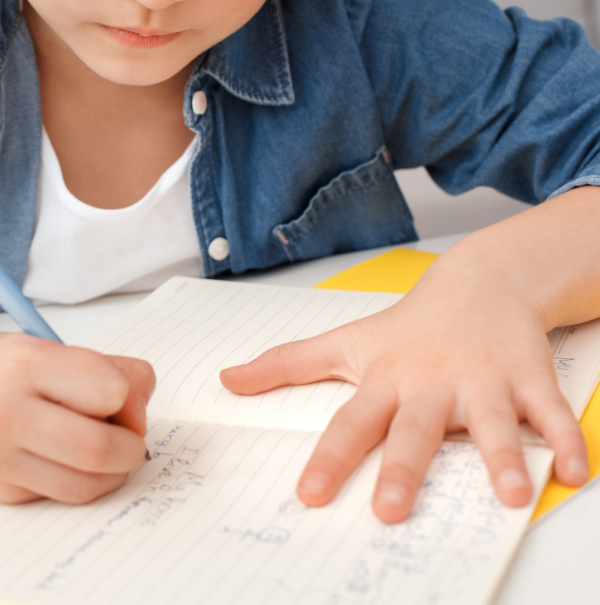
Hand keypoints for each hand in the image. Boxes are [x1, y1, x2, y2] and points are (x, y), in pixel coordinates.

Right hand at [0, 333, 154, 504]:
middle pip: (100, 447)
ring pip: (87, 484)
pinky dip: (79, 481)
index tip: (120, 395)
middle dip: (131, 445)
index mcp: (22, 362)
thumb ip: (105, 368)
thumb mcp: (44, 346)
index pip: (108, 389)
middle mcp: (2, 411)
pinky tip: (65, 458)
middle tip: (127, 435)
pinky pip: (62, 496)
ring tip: (102, 449)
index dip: (127, 396)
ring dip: (112, 471)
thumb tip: (141, 404)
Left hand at [220, 262, 588, 523]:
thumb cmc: (406, 326)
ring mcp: (481, 381)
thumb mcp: (342, 342)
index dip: (329, 459)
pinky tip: (573, 473)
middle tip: (389, 510)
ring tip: (505, 494)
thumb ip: (285, 365)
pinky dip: (565, 440)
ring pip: (491, 422)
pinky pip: (548, 412)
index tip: (309, 494)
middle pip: (415, 431)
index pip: (350, 424)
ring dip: (501, 457)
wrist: (477, 282)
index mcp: (385, 381)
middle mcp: (430, 384)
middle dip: (404, 469)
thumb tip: (226, 380)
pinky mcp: (527, 378)